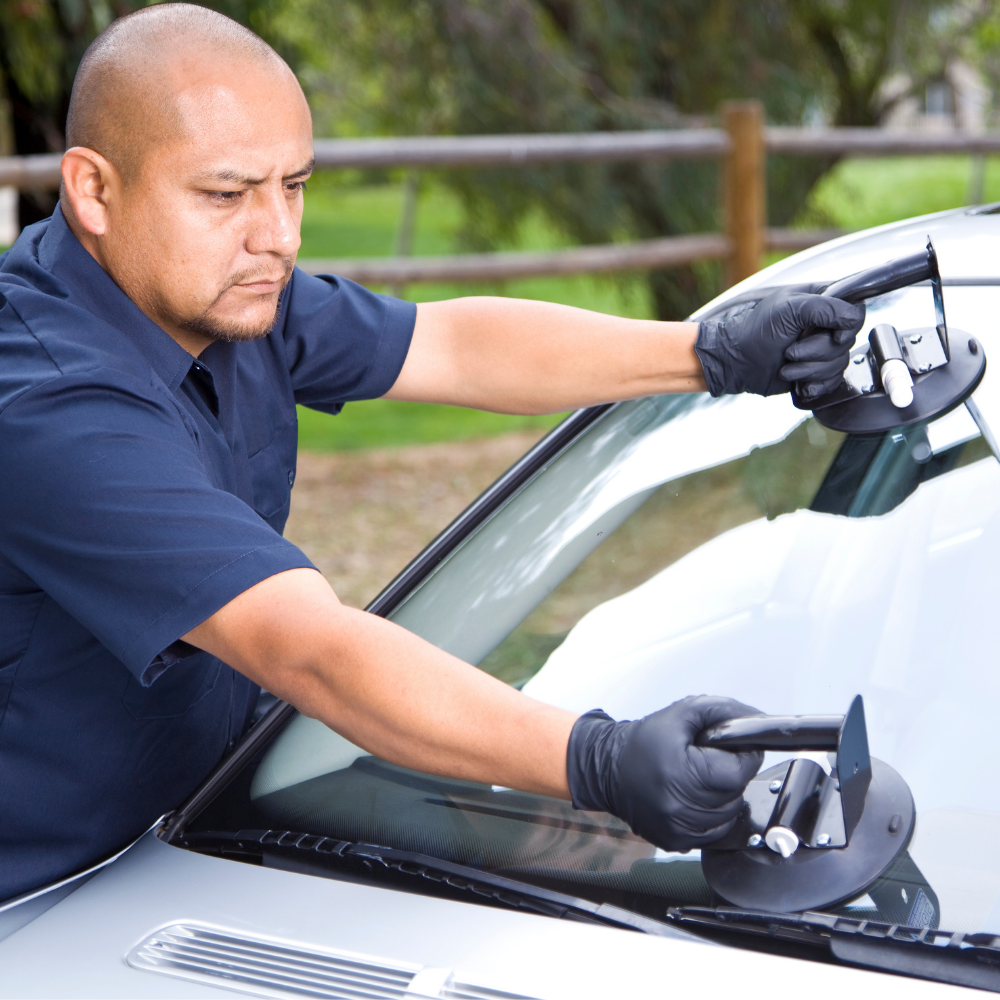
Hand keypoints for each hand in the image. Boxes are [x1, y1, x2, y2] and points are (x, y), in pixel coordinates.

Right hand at [566, 695, 763, 850]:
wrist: (608, 768)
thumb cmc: (643, 742)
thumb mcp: (683, 713)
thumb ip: (723, 712)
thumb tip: (757, 723)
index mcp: (681, 773)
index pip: (739, 772)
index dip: (743, 757)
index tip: (734, 750)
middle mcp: (678, 806)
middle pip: (735, 794)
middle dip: (730, 775)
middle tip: (710, 761)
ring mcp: (677, 828)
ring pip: (728, 816)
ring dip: (722, 796)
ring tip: (700, 778)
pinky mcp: (675, 842)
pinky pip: (713, 832)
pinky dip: (710, 815)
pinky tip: (693, 796)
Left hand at [695, 288, 865, 397]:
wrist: (736, 363)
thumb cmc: (755, 331)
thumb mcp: (789, 309)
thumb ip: (825, 308)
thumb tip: (852, 318)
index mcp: (821, 302)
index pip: (854, 311)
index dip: (846, 326)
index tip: (831, 334)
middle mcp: (824, 325)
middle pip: (847, 342)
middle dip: (817, 352)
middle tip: (790, 351)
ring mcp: (820, 349)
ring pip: (839, 364)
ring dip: (809, 370)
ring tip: (786, 366)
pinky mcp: (815, 371)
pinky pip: (832, 382)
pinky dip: (814, 385)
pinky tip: (798, 382)